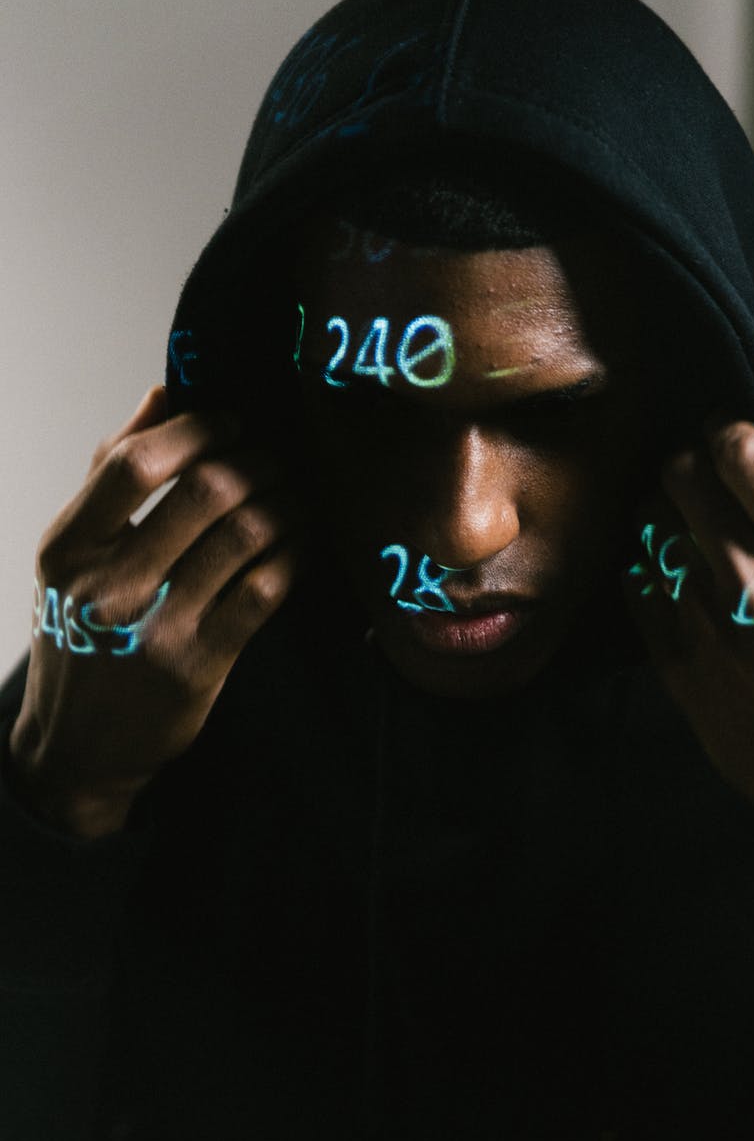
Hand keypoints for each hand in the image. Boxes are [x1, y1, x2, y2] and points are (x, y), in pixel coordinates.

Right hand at [9, 387, 299, 837]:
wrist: (75, 747)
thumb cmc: (78, 635)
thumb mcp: (69, 558)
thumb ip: (110, 476)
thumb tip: (165, 393)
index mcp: (67, 547)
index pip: (134, 462)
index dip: (197, 428)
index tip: (230, 423)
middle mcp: (107, 585)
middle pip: (205, 489)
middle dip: (257, 462)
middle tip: (276, 460)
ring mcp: (156, 627)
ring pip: (246, 533)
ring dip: (285, 503)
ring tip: (294, 496)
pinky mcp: (201, 664)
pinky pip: (267, 587)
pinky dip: (294, 553)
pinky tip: (299, 543)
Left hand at [625, 419, 753, 895]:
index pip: (740, 453)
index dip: (730, 431)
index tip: (731, 436)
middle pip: (682, 478)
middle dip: (693, 463)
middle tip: (709, 476)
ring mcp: (708, 631)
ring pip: (650, 527)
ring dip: (667, 513)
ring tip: (694, 525)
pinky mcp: (678, 670)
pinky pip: (637, 587)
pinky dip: (651, 566)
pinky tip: (678, 573)